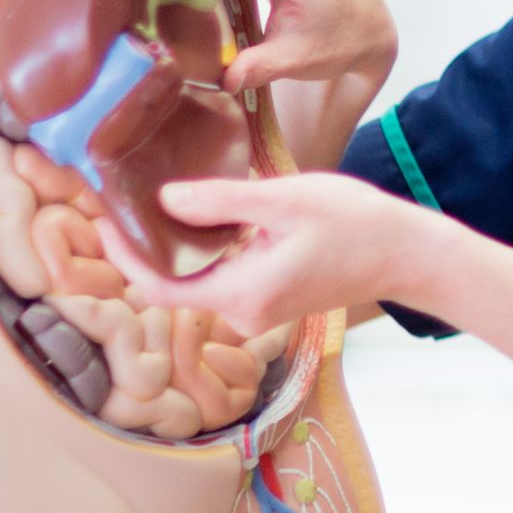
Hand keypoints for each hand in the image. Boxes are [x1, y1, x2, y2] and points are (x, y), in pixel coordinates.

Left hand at [117, 169, 444, 340]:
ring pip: (200, 279)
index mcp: (242, 294)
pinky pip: (223, 277)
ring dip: (178, 246)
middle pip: (174, 284)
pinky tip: (204, 216)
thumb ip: (220, 202)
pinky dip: (206, 250)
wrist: (409, 253)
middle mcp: (245, 314)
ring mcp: (259, 311)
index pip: (158, 287)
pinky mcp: (272, 301)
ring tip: (153, 199)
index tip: (103, 217)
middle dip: (147, 245)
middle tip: (121, 199)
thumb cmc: (356, 223)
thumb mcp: (284, 199)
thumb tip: (164, 201)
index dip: (125, 256)